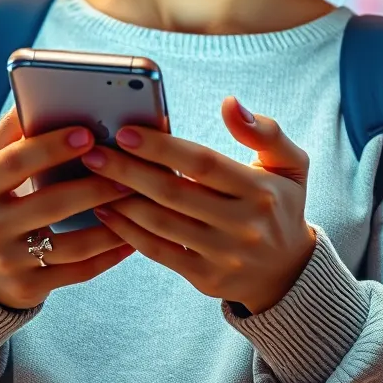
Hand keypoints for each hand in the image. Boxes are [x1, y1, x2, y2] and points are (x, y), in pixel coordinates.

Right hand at [0, 107, 135, 309]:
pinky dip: (109, 255)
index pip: (17, 161)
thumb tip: (38, 95)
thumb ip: (12, 132)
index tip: (88, 133)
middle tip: (130, 169)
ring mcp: (8, 261)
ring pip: (70, 245)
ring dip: (111, 222)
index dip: (52, 146)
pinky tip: (132, 237)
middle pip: (50, 204)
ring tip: (138, 200)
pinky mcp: (29, 289)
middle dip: (94, 185)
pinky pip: (78, 272)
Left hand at [80, 96, 315, 314]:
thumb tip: (230, 104)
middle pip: (175, 193)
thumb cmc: (280, 204)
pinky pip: (159, 252)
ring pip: (162, 224)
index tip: (126, 132)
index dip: (162, 147)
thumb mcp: (290, 165)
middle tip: (94, 152)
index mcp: (261, 191)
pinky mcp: (206, 278)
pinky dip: (128, 232)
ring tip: (91, 177)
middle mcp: (242, 225)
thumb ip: (266, 132)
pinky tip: (105, 211)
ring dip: (122, 199)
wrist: (288, 272)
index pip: (203, 164)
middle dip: (128, 170)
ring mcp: (223, 256)